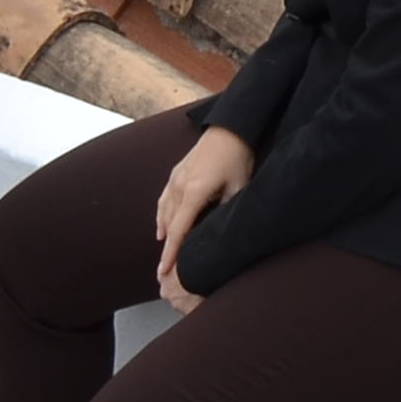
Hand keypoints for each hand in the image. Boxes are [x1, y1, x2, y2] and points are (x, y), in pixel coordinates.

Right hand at [152, 127, 255, 312]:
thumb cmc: (237, 157)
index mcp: (194, 192)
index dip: (171, 254)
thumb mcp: (238, 188)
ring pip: (163, 213)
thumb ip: (227, 213)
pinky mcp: (176, 173)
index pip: (179, 230)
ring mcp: (175, 179)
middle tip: (164, 272)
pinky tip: (162, 229)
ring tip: (164, 255)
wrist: (230, 129)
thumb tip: (222, 234)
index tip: (164, 271)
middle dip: (167, 249)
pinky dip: (161, 217)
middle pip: (169, 225)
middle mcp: (179, 186)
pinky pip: (163, 200)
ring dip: (164, 234)